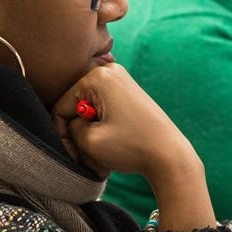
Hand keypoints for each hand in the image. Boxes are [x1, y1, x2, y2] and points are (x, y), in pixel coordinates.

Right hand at [51, 63, 198, 179]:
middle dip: (78, 138)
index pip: (60, 108)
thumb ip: (70, 128)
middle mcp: (109, 72)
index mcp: (98, 77)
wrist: (170, 156)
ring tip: (102, 159)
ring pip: (89, 115)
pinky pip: (103, 114)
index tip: (74, 157)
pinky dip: (103, 133)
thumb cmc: (132, 147)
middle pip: (75, 110)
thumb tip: (73, 121)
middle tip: (90, 160)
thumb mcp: (90, 140)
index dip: (61, 136)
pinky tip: (113, 148)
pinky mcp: (128, 95)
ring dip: (91, 140)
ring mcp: (121, 82)